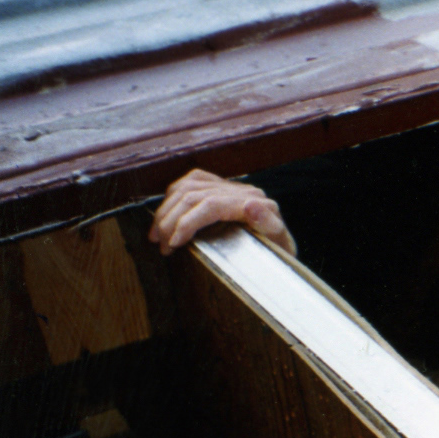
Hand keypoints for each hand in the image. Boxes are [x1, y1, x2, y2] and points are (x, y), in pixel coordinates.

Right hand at [148, 169, 294, 255]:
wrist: (282, 250)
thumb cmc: (281, 256)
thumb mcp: (281, 247)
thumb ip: (269, 226)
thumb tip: (251, 205)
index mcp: (258, 203)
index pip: (212, 204)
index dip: (188, 222)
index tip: (173, 243)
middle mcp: (244, 191)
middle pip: (194, 195)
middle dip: (171, 220)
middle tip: (160, 245)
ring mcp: (232, 187)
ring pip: (188, 187)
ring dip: (166, 210)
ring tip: (156, 235)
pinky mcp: (222, 187)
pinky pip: (192, 181)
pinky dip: (173, 196)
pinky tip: (165, 214)